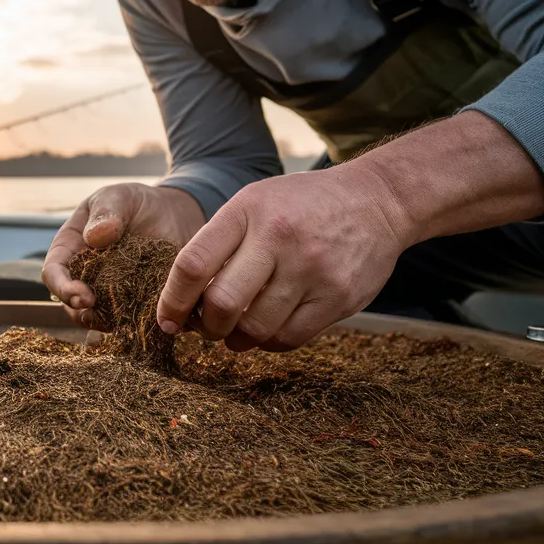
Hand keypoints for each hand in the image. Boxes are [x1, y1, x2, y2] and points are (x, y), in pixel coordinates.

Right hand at [43, 183, 203, 330]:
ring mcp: (107, 291)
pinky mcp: (132, 301)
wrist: (171, 213)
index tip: (82, 295)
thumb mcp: (119, 197)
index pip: (54, 272)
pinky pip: (128, 317)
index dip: (62, 287)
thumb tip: (95, 237)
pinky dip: (134, 322)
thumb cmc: (135, 202)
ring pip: (97, 315)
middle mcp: (84, 274)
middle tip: (97, 314)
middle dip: (80, 312)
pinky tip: (148, 320)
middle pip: (70, 302)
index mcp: (70, 248)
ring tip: (120, 323)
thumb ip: (107, 213)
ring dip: (104, 322)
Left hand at [155, 164, 412, 351]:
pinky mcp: (338, 297)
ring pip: (255, 329)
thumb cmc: (300, 206)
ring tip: (235, 331)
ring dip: (236, 339)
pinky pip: (288, 339)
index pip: (193, 264)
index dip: (172, 301)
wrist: (377, 201)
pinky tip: (265, 330)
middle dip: (205, 327)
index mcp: (247, 211)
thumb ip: (219, 243)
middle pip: (222, 304)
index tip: (167, 321)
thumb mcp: (253, 203)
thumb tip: (182, 300)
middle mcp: (278, 238)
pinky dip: (268, 342)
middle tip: (205, 328)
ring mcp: (311, 269)